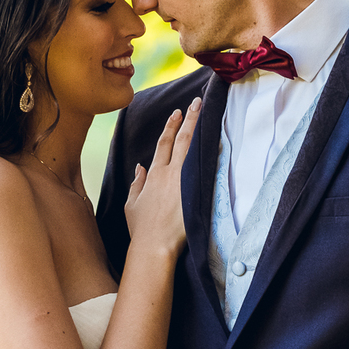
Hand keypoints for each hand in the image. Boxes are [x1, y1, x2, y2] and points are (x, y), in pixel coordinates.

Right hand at [124, 98, 200, 252]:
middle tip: (196, 102)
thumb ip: (137, 183)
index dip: (170, 126)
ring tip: (206, 113)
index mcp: (154, 175)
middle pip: (181, 140)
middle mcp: (170, 174)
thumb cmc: (142, 229)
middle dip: (189, 119)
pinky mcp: (196, 192)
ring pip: (193, 149)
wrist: (154, 245)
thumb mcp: (132, 204)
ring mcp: (184, 182)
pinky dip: (209, 152)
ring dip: (199, 129)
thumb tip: (140, 166)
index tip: (177, 113)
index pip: (164, 144)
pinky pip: (204, 167)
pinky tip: (216, 141)